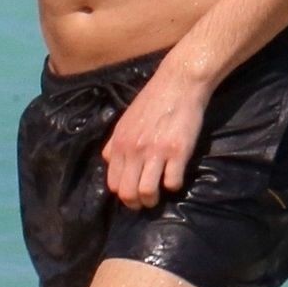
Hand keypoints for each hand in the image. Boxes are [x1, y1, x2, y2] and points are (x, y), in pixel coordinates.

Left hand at [100, 64, 208, 208]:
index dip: (122, 194)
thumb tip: (109, 161)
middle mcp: (133, 150)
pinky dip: (174, 186)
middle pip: (127, 193)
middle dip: (136, 203)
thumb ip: (115, 142)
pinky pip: (172, 182)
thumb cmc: (152, 101)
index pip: (112, 183)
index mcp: (119, 144)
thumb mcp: (125, 120)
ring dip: (154, 199)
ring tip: (159, 195)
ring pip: (147, 192)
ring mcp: (156, 152)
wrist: (178, 83)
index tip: (132, 194)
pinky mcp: (178, 152)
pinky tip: (175, 178)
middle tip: (146, 201)